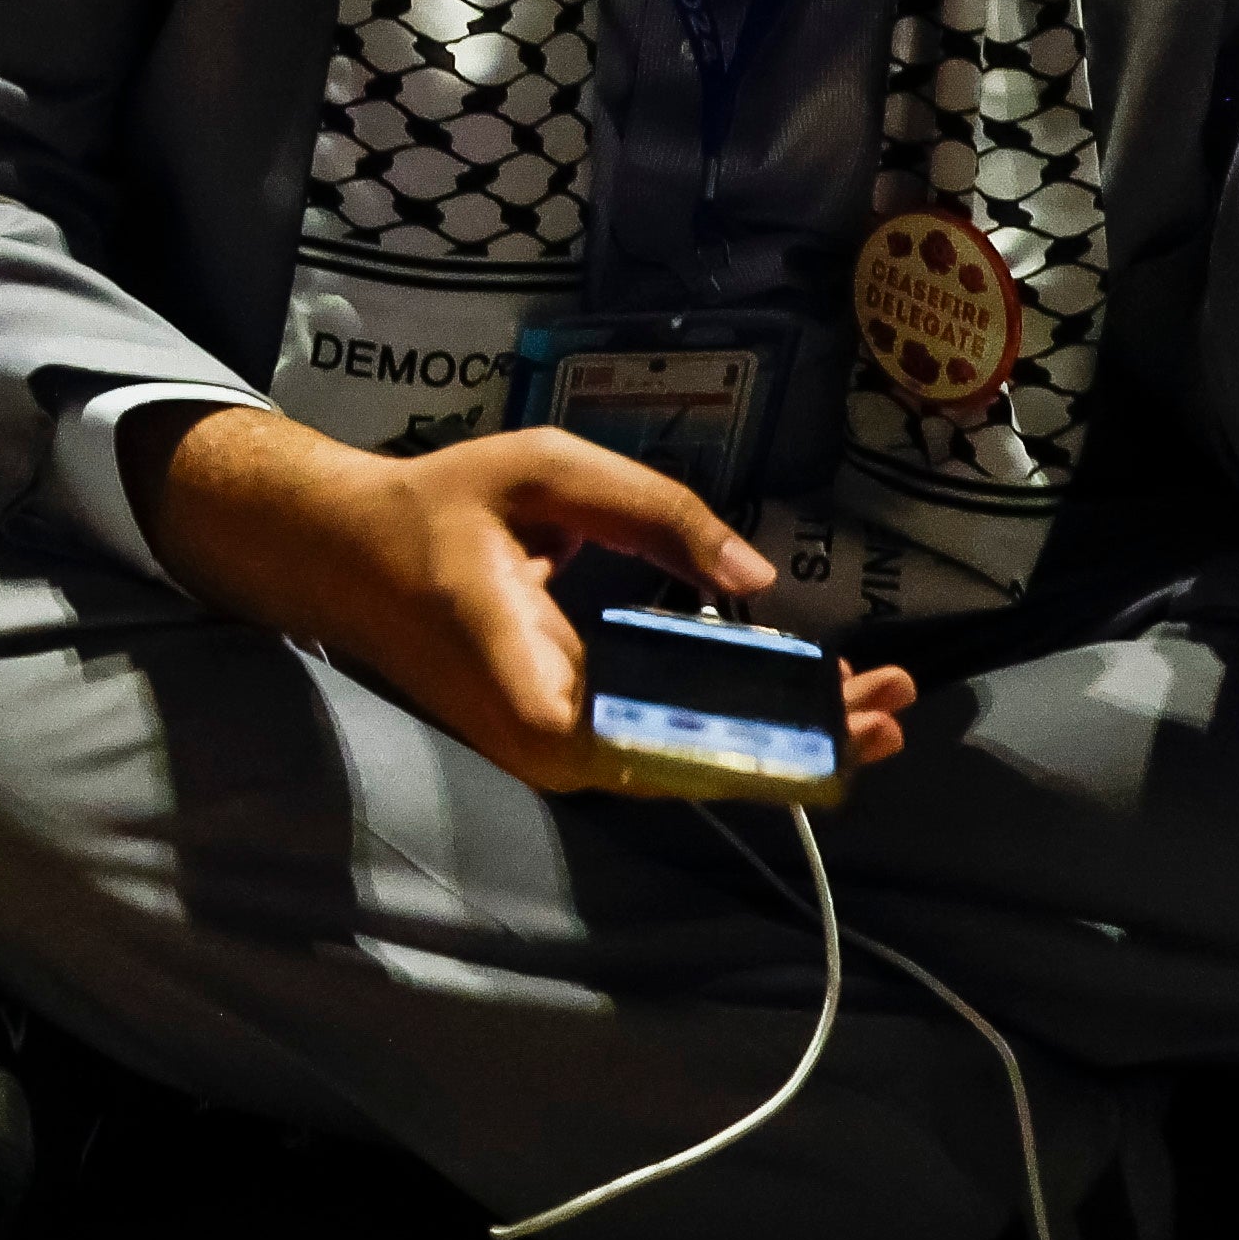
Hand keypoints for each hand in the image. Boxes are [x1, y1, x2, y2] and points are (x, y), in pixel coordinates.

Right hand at [138, 407, 912, 793]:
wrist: (345, 559)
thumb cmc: (437, 509)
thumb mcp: (542, 473)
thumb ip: (651, 510)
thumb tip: (755, 572)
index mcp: (532, 681)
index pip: (655, 742)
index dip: (755, 736)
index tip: (837, 705)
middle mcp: (548, 744)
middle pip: (696, 762)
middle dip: (805, 736)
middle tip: (893, 698)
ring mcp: (556, 756)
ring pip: (688, 766)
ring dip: (785, 737)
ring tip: (874, 709)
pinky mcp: (567, 747)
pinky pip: (666, 751)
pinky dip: (739, 728)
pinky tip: (801, 708)